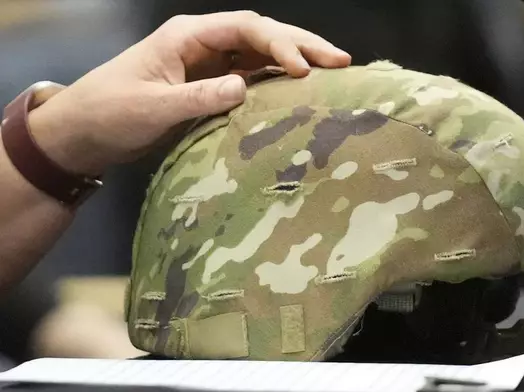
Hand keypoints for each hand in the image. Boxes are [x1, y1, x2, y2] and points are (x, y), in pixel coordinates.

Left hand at [28, 11, 350, 175]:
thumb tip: (244, 89)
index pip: (245, 29)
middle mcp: (202, 43)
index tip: (305, 70)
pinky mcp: (208, 85)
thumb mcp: (152, 108)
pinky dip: (277, 81)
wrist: (83, 132)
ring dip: (295, 61)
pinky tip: (300, 91)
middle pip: (261, 34)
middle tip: (341, 61)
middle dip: (301, 45)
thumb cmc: (109, 113)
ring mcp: (207, 63)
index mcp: (187, 36)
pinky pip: (251, 77)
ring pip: (260, 54)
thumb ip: (197, 98)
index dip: (279, 44)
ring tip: (332, 72)